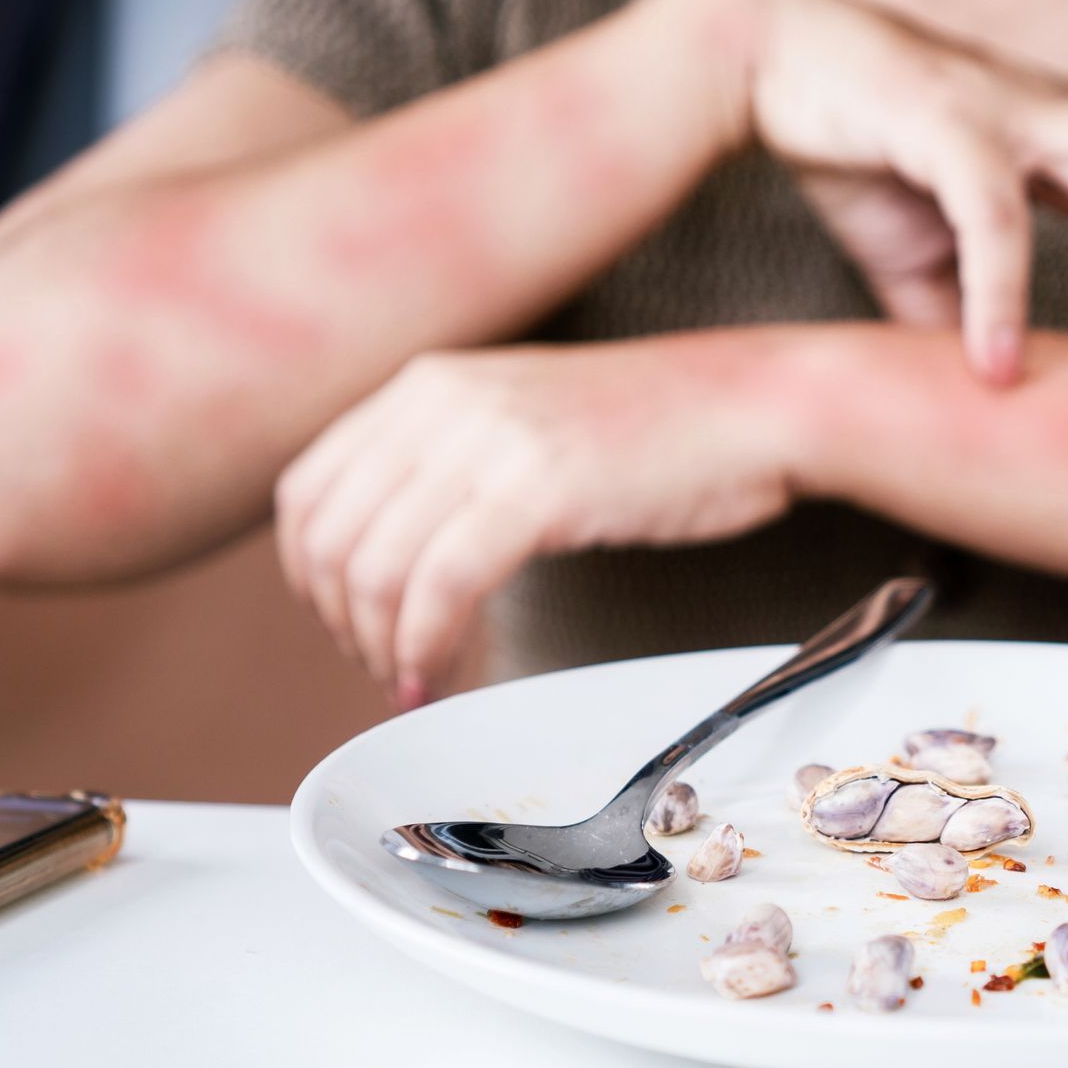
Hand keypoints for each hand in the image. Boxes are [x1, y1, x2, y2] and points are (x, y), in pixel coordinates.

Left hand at [274, 340, 795, 705]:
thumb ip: (455, 463)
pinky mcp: (539, 486)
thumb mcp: (530, 424)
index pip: (307, 489)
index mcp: (430, 383)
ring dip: (384, 647)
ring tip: (417, 683)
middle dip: (343, 625)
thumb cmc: (668, 432)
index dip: (312, 580)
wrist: (760, 407)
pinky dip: (427, 646)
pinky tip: (444, 678)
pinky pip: (441, 585)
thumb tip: (396, 553)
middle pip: (329, 538)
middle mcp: (443, 400)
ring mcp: (489, 439)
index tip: (353, 628)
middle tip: (386, 671)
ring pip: (376, 568)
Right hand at [715, 0, 1067, 381]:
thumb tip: (987, 399)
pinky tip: (992, 367)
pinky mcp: (947, 122)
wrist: (766, 60)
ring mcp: (1013, 111)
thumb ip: (970, 314)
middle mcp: (1064, 115)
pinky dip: (1003, 296)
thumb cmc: (860, 148)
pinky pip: (999, 216)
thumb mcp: (928, 252)